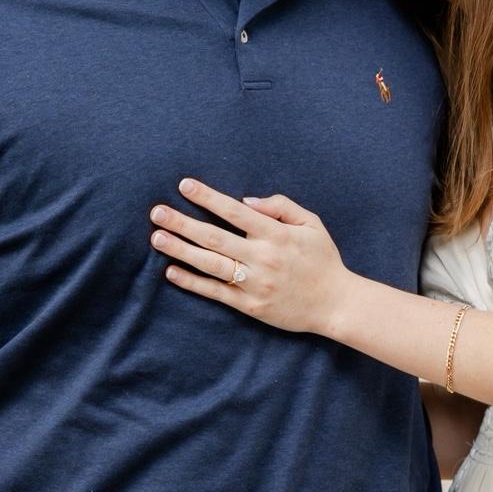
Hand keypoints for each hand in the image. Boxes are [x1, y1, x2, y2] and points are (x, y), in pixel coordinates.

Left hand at [151, 179, 354, 336]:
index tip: (184, 185)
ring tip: (157, 238)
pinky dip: (193, 282)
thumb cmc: (323, 259)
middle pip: (214, 237)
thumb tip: (247, 201)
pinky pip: (216, 292)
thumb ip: (282, 206)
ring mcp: (254, 283)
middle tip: (157, 212)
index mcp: (276, 234)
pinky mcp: (250, 306)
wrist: (336, 303)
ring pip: (211, 264)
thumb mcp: (312, 223)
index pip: (234, 212)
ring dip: (181, 250)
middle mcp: (262, 258)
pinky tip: (172, 272)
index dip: (208, 198)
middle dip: (183, 223)